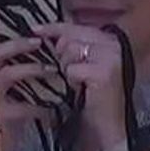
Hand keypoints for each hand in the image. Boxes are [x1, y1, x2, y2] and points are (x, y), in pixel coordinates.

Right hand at [0, 12, 59, 150]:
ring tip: (53, 68)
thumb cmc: (3, 111)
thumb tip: (37, 42)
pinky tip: (52, 110)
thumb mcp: (6, 86)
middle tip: (38, 40)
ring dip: (31, 68)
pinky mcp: (0, 117)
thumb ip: (15, 66)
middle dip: (16, 44)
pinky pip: (21, 107)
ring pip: (7, 75)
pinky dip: (39, 107)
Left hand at [38, 23, 128, 150]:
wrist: (109, 123)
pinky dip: (72, 81)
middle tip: (71, 73)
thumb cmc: (94, 96)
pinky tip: (82, 90)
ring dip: (68, 69)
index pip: (76, 27)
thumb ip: (71, 48)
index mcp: (109, 40)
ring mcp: (111, 57)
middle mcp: (114, 45)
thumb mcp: (82, 65)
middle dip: (62, 57)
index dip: (54, 28)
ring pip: (71, 52)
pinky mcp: (104, 72)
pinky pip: (73, 69)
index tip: (35, 30)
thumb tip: (43, 33)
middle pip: (70, 39)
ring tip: (78, 82)